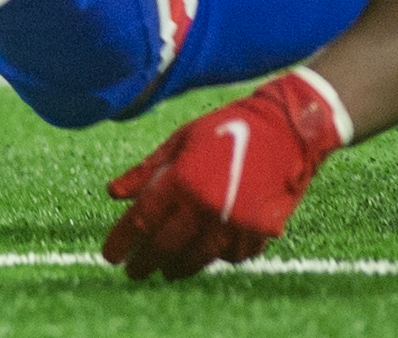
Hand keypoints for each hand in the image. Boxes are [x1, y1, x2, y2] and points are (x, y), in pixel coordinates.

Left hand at [102, 70, 347, 280]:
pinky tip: (207, 253)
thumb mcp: (182, 139)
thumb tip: (113, 193)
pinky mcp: (259, 230)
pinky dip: (216, 257)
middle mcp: (206, 205)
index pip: (141, 220)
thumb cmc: (230, 126)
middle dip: (144, 262)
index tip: (109, 256)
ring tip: (167, 270)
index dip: (120, 241)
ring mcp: (234, 222)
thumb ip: (146, 169)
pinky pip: (230, 255)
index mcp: (183, 178)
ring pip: (196, 258)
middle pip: (165, 247)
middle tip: (133, 271)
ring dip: (177, 267)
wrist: (288, 127)